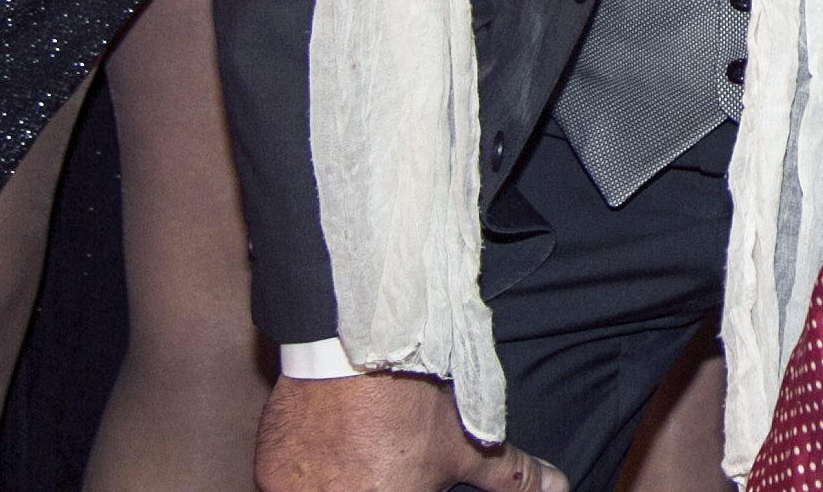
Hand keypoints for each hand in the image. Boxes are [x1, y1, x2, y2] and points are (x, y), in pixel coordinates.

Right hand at [255, 372, 565, 491]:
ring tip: (356, 453)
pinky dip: (303, 472)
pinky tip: (327, 445)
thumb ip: (509, 476)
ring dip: (335, 482)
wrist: (354, 344)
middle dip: (368, 485)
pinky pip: (286, 484)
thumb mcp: (468, 441)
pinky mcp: (267, 474)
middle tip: (377, 462)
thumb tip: (556, 485)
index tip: (398, 477)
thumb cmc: (412, 400)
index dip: (403, 487)